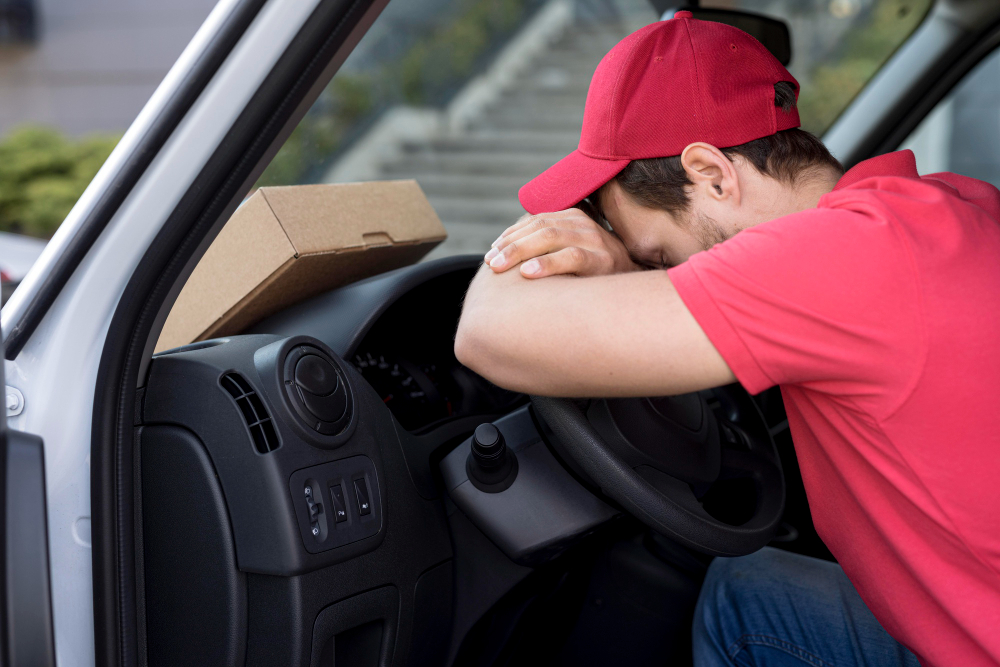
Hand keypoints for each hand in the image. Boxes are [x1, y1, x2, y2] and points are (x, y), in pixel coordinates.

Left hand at [483, 208, 639, 277]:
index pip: (533, 220)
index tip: (491, 252)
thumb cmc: (593, 271)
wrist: (633, 283)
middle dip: (510, 245)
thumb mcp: (571, 250)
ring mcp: (593, 239)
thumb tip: (507, 251)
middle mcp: (581, 223)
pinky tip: (528, 273)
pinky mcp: (601, 259)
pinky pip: (570, 257)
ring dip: (520, 251)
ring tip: (499, 266)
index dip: (510, 235)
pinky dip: (546, 264)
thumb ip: (547, 245)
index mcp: (571, 217)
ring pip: (549, 237)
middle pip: (538, 227)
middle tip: (489, 262)